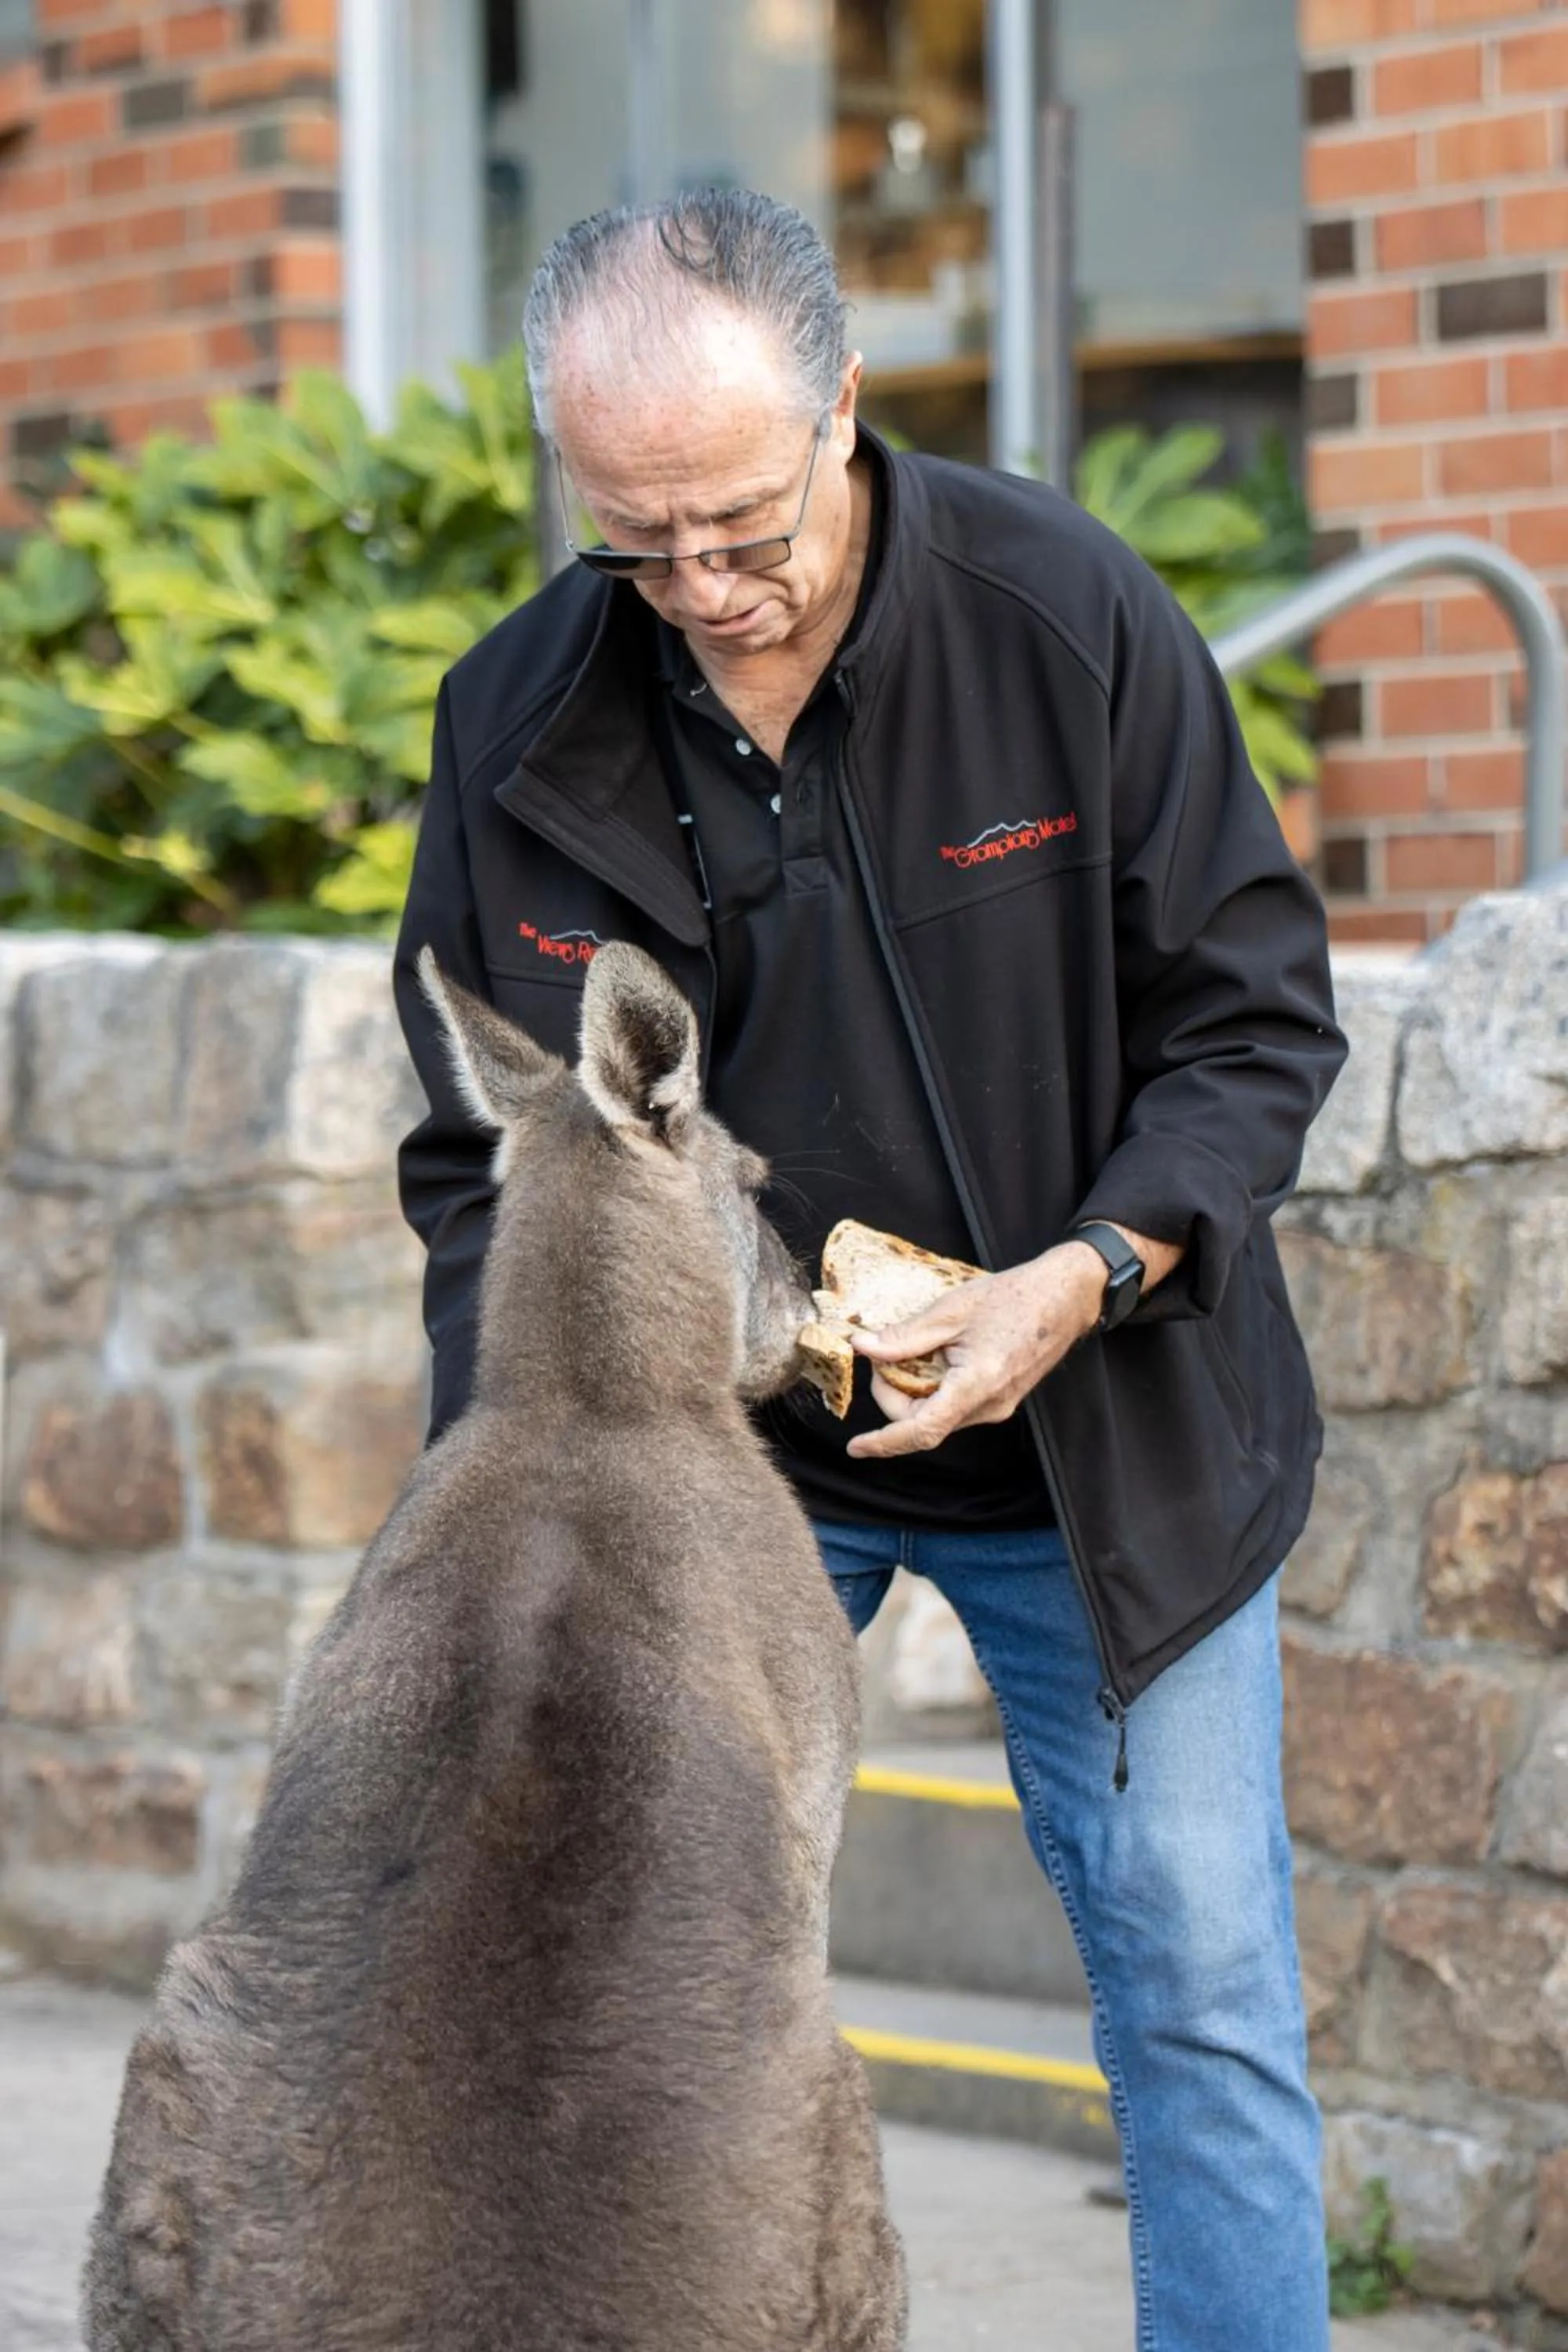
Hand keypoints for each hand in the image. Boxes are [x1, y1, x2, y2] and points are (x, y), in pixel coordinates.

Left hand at [845, 1244, 1109, 1461]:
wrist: (1065, 1297)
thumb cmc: (1015, 1297)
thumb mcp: (951, 1310)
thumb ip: (905, 1335)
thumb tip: (864, 1347)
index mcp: (977, 1384)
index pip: (922, 1430)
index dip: (885, 1442)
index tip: (856, 1448)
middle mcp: (989, 1406)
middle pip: (922, 1421)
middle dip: (892, 1394)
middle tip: (883, 1352)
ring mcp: (997, 1406)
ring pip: (937, 1415)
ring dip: (913, 1390)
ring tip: (913, 1348)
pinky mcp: (1000, 1400)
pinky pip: (954, 1405)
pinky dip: (933, 1387)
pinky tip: (934, 1356)